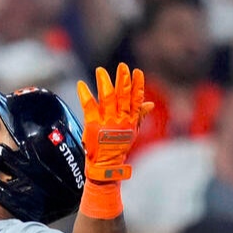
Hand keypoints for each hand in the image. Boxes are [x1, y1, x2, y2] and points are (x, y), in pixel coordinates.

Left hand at [76, 63, 152, 181]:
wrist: (106, 165)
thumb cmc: (118, 147)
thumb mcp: (132, 131)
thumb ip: (139, 115)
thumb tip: (151, 103)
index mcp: (131, 120)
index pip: (136, 99)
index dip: (138, 85)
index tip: (137, 72)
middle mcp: (120, 120)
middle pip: (123, 96)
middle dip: (123, 80)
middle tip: (122, 66)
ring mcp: (106, 122)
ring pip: (108, 98)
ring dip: (105, 82)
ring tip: (101, 70)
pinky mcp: (92, 125)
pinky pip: (89, 106)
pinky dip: (85, 94)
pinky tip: (81, 84)